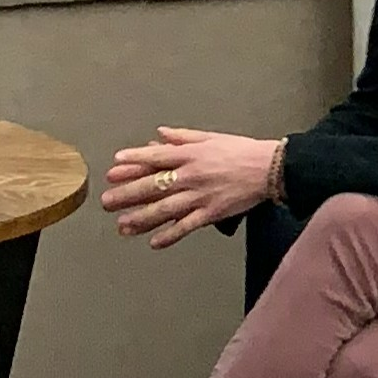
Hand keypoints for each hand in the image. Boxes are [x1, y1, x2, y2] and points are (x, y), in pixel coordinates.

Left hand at [101, 127, 276, 250]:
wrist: (270, 168)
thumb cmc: (241, 150)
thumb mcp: (210, 137)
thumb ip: (183, 137)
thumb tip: (159, 134)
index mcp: (190, 154)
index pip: (156, 157)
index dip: (133, 162)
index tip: (114, 167)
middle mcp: (191, 175)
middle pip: (153, 185)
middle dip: (127, 194)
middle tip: (106, 201)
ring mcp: (200, 195)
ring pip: (165, 208)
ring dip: (141, 218)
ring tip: (122, 225)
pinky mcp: (212, 212)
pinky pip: (187, 226)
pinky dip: (170, 234)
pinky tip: (154, 242)